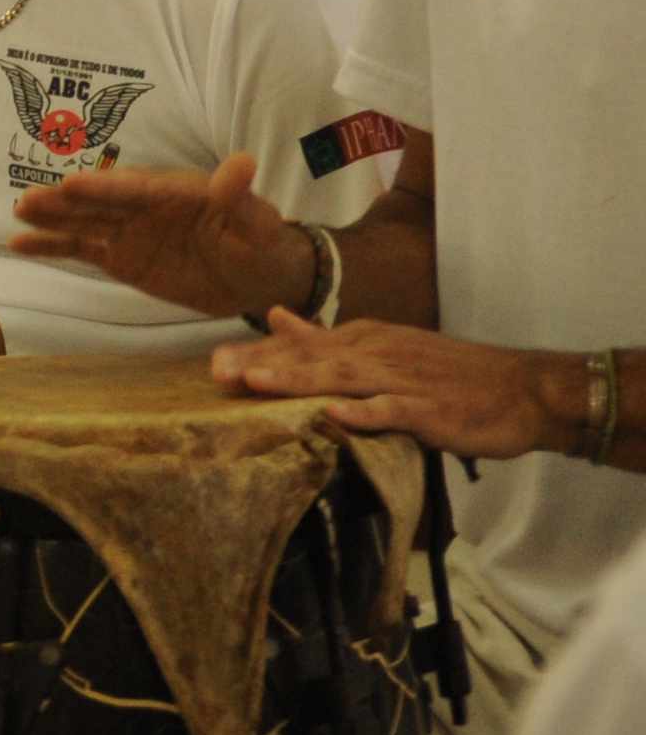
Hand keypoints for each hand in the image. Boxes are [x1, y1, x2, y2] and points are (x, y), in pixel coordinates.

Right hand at [12, 157, 311, 318]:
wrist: (256, 279)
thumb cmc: (261, 243)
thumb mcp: (257, 222)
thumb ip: (239, 196)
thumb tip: (243, 163)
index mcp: (176, 193)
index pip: (138, 189)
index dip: (107, 188)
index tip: (74, 184)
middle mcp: (145, 207)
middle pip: (102, 203)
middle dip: (68, 202)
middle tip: (33, 199)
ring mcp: (129, 232)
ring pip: (84, 223)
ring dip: (52, 218)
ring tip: (20, 211)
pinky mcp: (121, 258)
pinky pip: (82, 250)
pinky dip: (51, 246)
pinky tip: (19, 243)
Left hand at [212, 313, 583, 460]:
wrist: (522, 388)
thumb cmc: (448, 374)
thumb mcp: (383, 345)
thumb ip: (325, 337)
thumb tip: (275, 318)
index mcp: (364, 340)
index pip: (301, 345)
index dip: (257, 353)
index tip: (212, 363)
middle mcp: (378, 353)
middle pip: (312, 358)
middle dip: (262, 364)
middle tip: (215, 372)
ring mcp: (404, 381)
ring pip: (343, 378)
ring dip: (298, 380)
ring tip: (255, 383)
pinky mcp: (430, 410)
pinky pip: (393, 411)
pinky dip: (365, 413)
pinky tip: (336, 416)